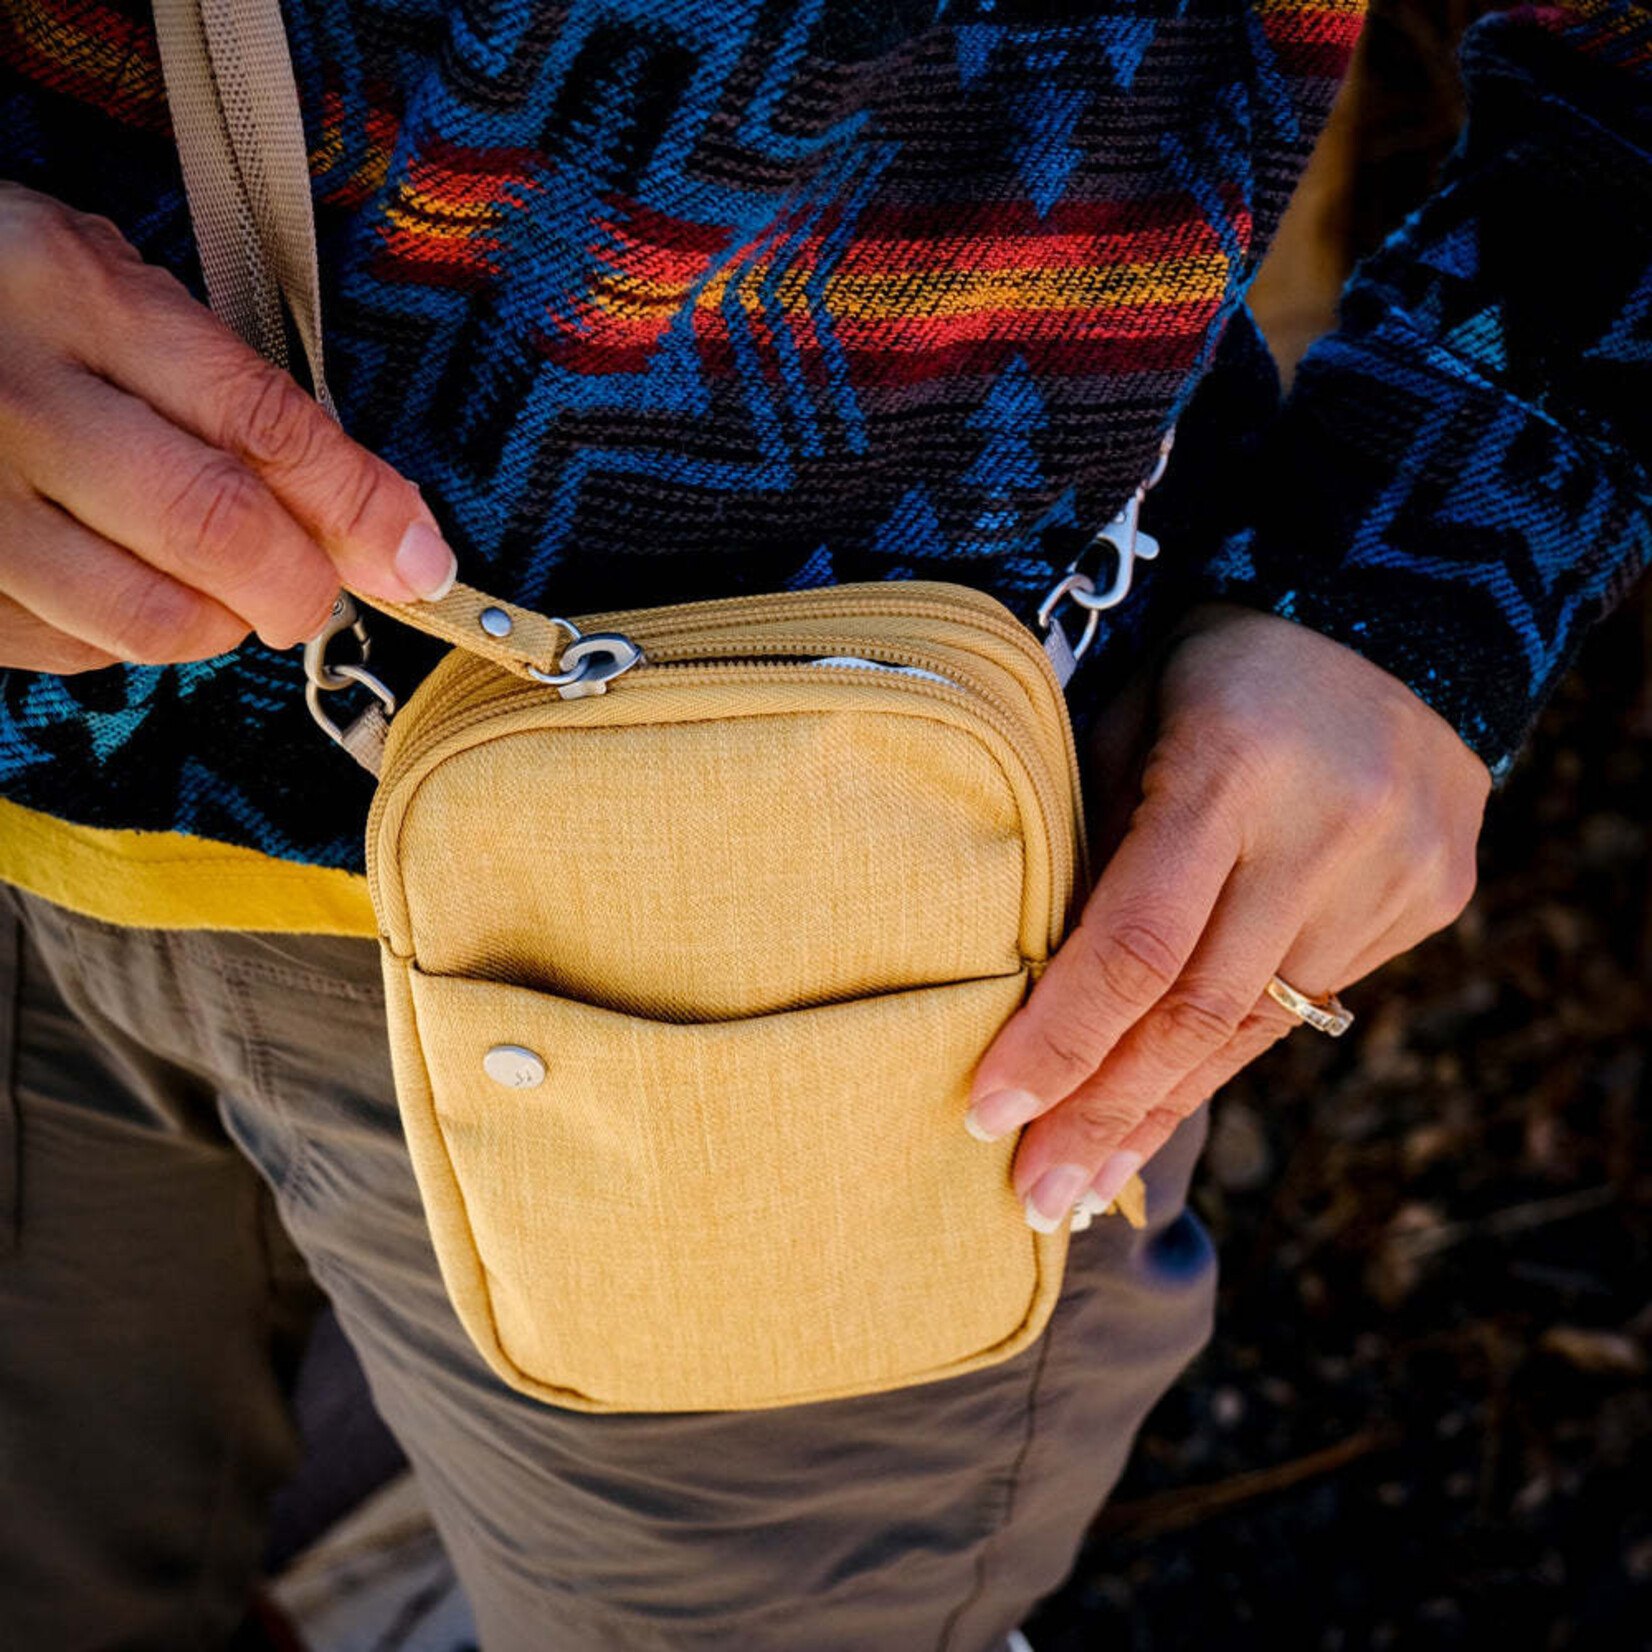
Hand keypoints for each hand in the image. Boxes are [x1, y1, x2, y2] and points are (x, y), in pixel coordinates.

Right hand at [0, 183, 454, 673]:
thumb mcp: (107, 291)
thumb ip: (235, 392)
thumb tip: (383, 525)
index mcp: (73, 295)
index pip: (262, 421)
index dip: (361, 507)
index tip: (419, 561)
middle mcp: (17, 401)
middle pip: (216, 532)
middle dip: (298, 583)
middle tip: (306, 588)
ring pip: (150, 619)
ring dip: (216, 620)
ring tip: (206, 579)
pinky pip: (74, 649)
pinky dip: (127, 635)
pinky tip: (115, 579)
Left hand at [968, 601, 1492, 1228]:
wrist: (1399, 619)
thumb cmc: (1218, 664)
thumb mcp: (1128, 715)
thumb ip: (1088, 836)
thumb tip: (1030, 977)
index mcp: (1230, 770)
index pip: (1133, 943)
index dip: (1058, 1040)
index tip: (987, 1114)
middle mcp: (1323, 834)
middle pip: (1197, 1014)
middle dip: (1105, 1117)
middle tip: (1035, 1200)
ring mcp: (1390, 875)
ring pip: (1257, 1027)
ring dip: (1164, 1106)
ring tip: (1088, 1178)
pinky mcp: (1430, 901)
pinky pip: (1309, 1001)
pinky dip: (1229, 1051)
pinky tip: (1168, 1096)